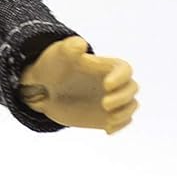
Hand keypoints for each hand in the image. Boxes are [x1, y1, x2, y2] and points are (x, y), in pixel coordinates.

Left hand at [17, 36, 138, 134]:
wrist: (45, 89)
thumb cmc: (54, 65)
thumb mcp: (59, 53)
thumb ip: (69, 47)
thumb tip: (80, 45)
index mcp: (106, 66)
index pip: (124, 70)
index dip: (120, 77)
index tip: (106, 85)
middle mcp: (114, 83)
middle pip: (131, 89)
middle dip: (122, 97)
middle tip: (104, 104)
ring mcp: (111, 100)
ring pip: (130, 106)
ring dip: (124, 113)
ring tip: (109, 119)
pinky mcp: (105, 117)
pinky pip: (122, 122)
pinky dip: (119, 126)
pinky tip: (107, 130)